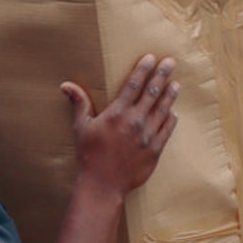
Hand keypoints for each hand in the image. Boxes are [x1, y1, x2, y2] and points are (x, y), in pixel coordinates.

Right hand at [63, 54, 178, 196]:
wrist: (103, 185)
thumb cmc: (90, 155)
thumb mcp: (82, 127)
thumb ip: (79, 103)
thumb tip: (66, 85)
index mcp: (117, 113)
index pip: (134, 84)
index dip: (143, 69)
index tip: (151, 58)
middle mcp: (135, 121)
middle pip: (152, 92)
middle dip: (162, 75)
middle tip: (170, 62)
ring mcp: (147, 135)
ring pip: (163, 110)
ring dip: (170, 95)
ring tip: (175, 84)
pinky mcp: (155, 150)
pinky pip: (167, 130)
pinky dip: (171, 120)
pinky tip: (173, 113)